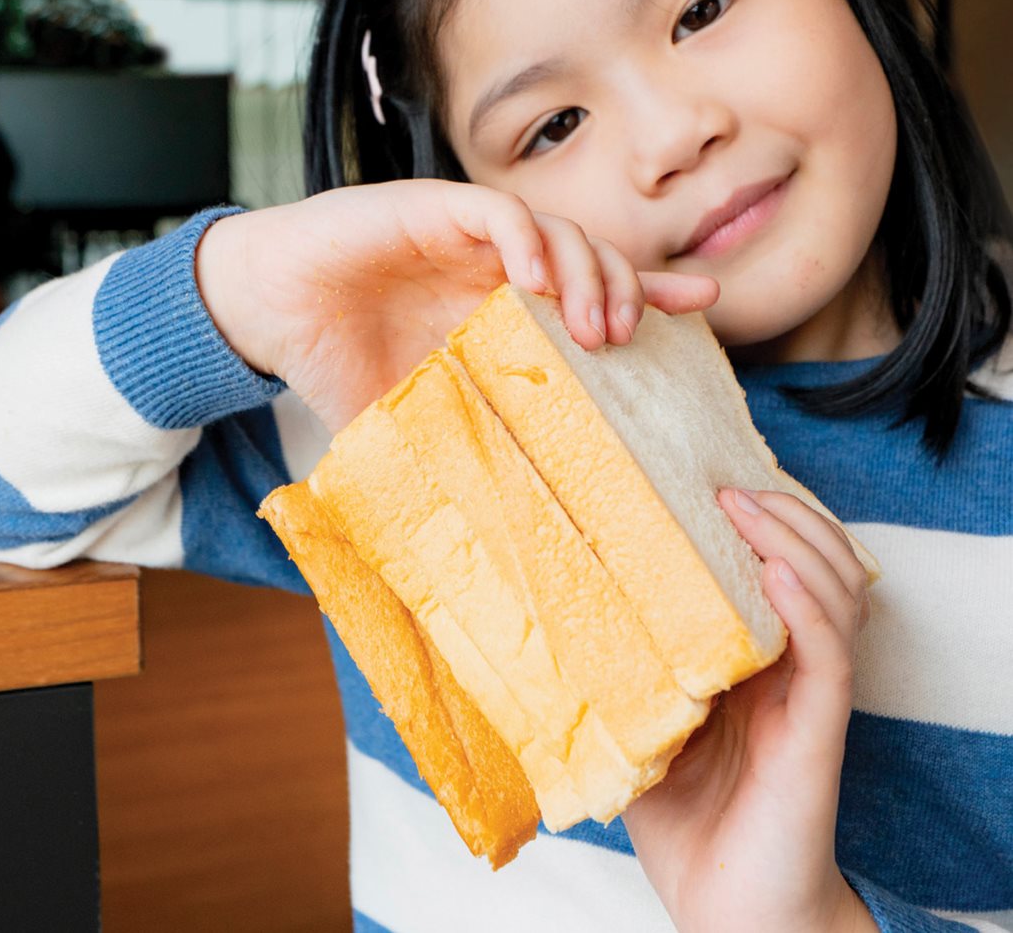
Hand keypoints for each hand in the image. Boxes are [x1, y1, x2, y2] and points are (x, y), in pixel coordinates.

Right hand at [195, 180, 717, 431]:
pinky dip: (529, 242)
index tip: (705, 306)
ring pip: (559, 233)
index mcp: (499, 310)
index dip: (651, 293)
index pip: (591, 293)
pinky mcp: (433, 210)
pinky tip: (537, 279)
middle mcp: (494, 268)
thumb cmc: (334, 359)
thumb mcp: (407, 418)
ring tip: (595, 326)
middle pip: (592, 259)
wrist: (266, 309)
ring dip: (588, 272)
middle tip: (629, 339)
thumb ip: (446, 454)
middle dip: (626, 290)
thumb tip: (473, 540)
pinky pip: (500, 215)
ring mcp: (468, 237)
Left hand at [623, 489, 875, 932]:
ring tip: (747, 509)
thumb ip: (615, 670)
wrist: (722, 909)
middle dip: (784, 516)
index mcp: (753, 661)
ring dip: (796, 542)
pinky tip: (775, 573)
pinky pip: (829, 656)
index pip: (778, 571)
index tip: (705, 483)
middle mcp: (790, 668)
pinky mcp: (817, 731)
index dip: (760, 522)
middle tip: (728, 488)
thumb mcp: (635, 724)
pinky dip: (809, 607)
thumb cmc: (680, 820)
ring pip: (834, 596)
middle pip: (818, 567)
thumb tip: (540, 613)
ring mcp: (808, 696)